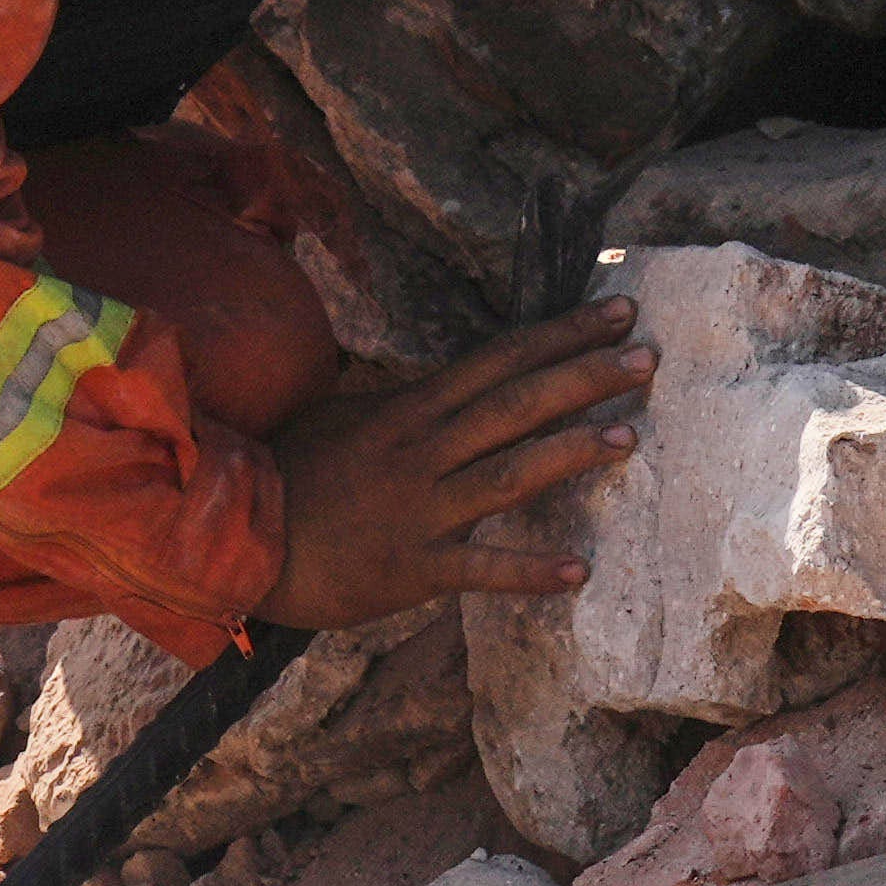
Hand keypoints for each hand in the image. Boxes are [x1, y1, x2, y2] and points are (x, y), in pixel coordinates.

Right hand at [261, 298, 656, 623]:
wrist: (236, 538)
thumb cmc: (288, 474)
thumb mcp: (342, 419)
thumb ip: (402, 404)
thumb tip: (446, 387)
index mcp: (410, 409)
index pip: (498, 359)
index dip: (560, 334)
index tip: (616, 313)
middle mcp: (422, 449)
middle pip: (516, 403)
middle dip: (585, 376)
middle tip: (648, 357)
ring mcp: (419, 508)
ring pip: (508, 472)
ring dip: (570, 452)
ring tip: (629, 437)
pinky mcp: (411, 567)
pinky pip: (480, 568)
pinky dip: (530, 571)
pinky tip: (580, 572)